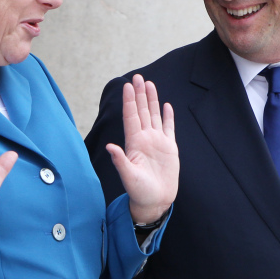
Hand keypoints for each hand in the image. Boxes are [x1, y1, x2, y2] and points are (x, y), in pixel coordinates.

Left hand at [106, 74, 178, 223]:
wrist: (155, 201)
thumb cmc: (139, 191)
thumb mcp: (128, 176)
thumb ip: (120, 161)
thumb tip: (110, 147)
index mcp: (134, 143)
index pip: (131, 117)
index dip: (129, 101)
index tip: (126, 86)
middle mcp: (145, 139)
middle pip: (142, 111)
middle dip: (139, 94)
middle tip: (138, 77)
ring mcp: (157, 142)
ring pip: (154, 116)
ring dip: (152, 100)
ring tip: (149, 84)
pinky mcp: (169, 148)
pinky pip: (168, 128)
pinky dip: (167, 117)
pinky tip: (166, 105)